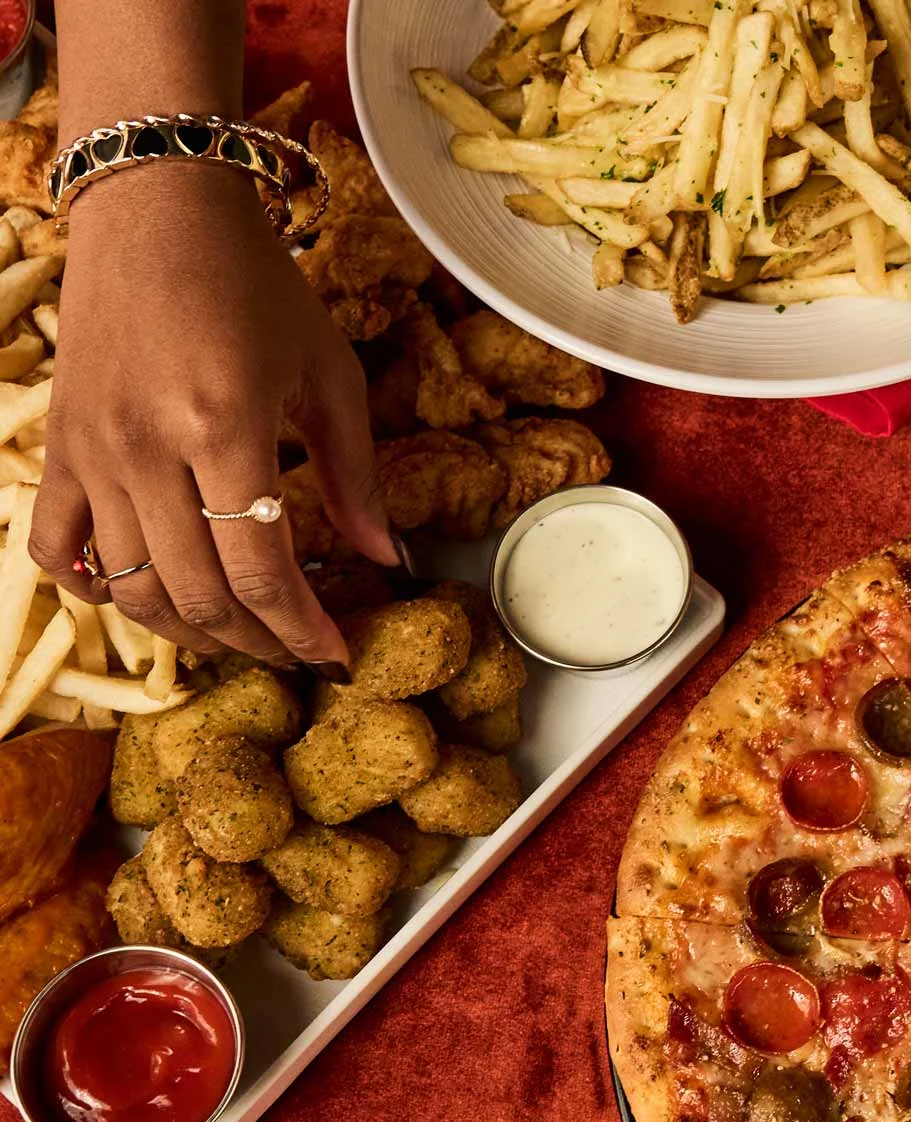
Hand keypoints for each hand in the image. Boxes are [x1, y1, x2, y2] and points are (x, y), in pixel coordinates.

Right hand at [28, 162, 397, 664]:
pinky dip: (94, 589)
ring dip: (191, 630)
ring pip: (131, 588)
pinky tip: (143, 596)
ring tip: (241, 634)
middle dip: (256, 641)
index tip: (335, 656)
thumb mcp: (327, 373)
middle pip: (198, 594)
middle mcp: (146, 448)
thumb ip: (355, 474)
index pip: (260, 570)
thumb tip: (387, 560)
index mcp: (223, 426)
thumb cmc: (256, 286)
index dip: (301, 629)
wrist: (156, 209)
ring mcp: (91, 450)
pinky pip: (55, 547)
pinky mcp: (57, 445)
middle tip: (296, 651)